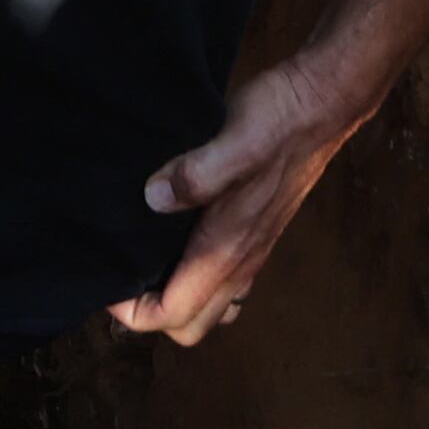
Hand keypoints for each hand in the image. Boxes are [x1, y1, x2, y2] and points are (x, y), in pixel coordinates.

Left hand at [113, 54, 379, 343]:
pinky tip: (178, 241)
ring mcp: (252, 250)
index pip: (174, 314)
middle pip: (191, 324)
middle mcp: (241, 260)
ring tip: (144, 263)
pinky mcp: (256, 232)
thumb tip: (151, 199)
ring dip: (177, 300)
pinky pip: (225, 280)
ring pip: (210, 306)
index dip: (132, 313)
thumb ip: (195, 176)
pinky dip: (197, 278)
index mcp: (227, 248)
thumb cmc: (277, 122)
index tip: (106, 282)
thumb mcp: (233, 141)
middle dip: (151, 314)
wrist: (322, 104)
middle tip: (121, 274)